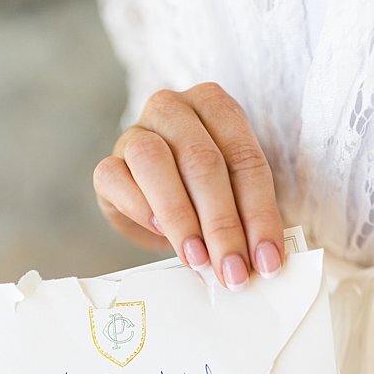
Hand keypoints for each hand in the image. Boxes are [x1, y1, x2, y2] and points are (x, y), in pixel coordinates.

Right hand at [93, 81, 285, 287]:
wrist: (153, 196)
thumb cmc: (199, 190)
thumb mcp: (231, 191)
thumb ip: (246, 212)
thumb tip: (264, 257)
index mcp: (215, 105)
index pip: (245, 160)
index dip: (260, 213)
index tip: (267, 259)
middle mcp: (173, 109)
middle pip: (202, 162)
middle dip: (222, 224)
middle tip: (231, 268)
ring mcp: (135, 133)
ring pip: (154, 163)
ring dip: (181, 218)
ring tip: (197, 260)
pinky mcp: (107, 163)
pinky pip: (116, 179)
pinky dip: (140, 208)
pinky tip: (159, 233)